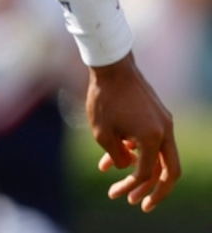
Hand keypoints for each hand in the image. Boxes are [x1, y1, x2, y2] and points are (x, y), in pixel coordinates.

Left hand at [87, 53, 179, 211]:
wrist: (112, 66)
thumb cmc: (104, 98)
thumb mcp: (102, 132)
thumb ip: (115, 155)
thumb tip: (127, 167)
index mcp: (153, 137)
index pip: (146, 173)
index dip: (130, 186)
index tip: (114, 193)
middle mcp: (165, 131)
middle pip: (169, 171)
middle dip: (155, 191)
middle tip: (141, 205)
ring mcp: (164, 122)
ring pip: (159, 157)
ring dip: (141, 172)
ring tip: (118, 186)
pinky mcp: (157, 115)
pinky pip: (151, 141)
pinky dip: (135, 152)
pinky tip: (110, 159)